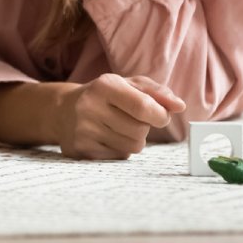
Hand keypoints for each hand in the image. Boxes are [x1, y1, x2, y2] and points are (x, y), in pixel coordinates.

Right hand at [56, 74, 185, 159]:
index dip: (160, 115)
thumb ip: (158, 92)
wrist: (63, 110)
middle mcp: (89, 107)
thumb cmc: (105, 96)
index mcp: (104, 85)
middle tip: (128, 119)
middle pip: (140, 131)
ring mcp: (83, 130)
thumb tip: (180, 106)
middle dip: (143, 127)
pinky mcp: (82, 150)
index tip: (160, 115)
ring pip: (133, 147)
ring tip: (116, 128)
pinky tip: (105, 138)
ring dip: (133, 139)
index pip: (143, 107)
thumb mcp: (129, 84)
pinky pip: (120, 157)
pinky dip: (119, 149)